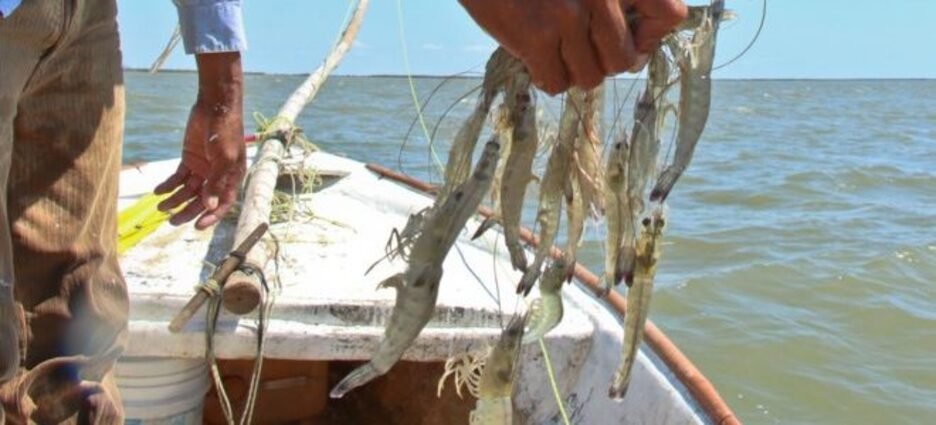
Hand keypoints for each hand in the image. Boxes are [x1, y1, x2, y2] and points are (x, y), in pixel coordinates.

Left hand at [154, 52, 245, 229]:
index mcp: (232, 178)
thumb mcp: (223, 158)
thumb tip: (210, 205)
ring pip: (188, 190)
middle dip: (187, 211)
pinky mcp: (190, 159)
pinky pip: (178, 177)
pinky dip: (169, 185)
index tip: (196, 226)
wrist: (215, 106)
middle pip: (202, 199)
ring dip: (175, 199)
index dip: (211, 216)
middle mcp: (218, 176)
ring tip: (160, 207)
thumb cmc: (225, 131)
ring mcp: (203, 168)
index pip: (222, 203)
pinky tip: (158, 191)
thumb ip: (216, 182)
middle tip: (172, 221)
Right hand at [459, 0, 687, 94]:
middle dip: (600, 63)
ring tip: (551, 50)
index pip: (670, 15)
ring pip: (589, 78)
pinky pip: (556, 83)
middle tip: (578, 50)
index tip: (629, 39)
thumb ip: (610, 2)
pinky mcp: (537, 36)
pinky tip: (532, 58)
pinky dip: (544, 77)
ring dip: (570, 71)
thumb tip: (633, 51)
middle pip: (623, 60)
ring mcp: (570, 15)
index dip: (648, 37)